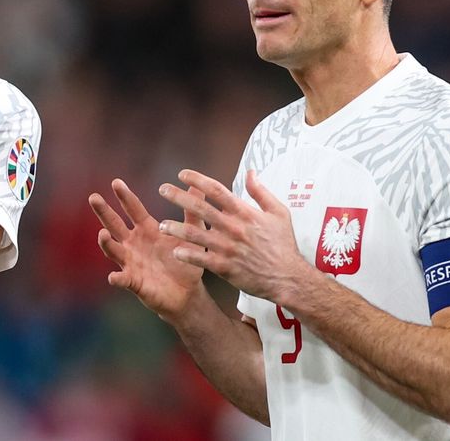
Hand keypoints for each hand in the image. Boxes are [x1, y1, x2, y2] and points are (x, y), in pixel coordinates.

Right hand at [89, 179, 205, 321]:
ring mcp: (131, 262)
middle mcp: (134, 243)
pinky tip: (113, 277)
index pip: (133, 209)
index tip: (116, 182)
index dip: (125, 196)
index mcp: (147, 229)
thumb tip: (197, 185)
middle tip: (94, 197)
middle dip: (104, 212)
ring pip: (114, 250)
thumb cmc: (186, 261)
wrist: (187, 293)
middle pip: (115, 225)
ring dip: (107, 243)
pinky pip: (123, 279)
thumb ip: (192, 213)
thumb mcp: (192, 236)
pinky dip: (117, 278)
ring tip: (102, 234)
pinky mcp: (134, 282)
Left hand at [157, 169, 311, 303]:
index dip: (198, 180)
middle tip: (163, 189)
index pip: (217, 190)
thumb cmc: (283, 244)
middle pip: (201, 208)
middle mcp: (233, 227)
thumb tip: (251, 172)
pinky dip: (188, 255)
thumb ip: (261, 192)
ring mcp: (228, 248)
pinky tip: (175, 251)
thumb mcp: (279, 212)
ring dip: (176, 228)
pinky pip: (202, 259)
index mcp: (244, 213)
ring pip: (196, 234)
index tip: (182, 174)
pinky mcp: (225, 267)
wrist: (288, 277)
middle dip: (179, 197)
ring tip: (161, 225)